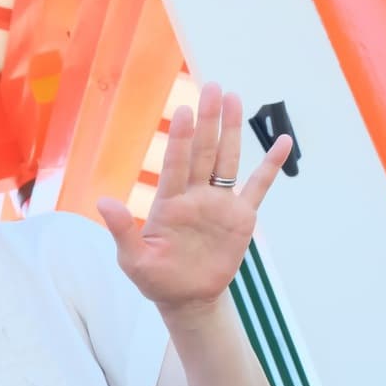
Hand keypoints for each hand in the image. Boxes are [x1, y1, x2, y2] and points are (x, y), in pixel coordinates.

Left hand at [97, 83, 290, 318]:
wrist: (187, 298)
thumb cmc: (156, 279)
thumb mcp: (133, 259)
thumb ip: (123, 230)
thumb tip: (104, 202)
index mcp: (169, 204)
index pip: (176, 164)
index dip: (180, 138)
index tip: (183, 110)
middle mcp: (195, 196)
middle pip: (203, 152)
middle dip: (208, 120)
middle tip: (213, 87)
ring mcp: (219, 204)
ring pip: (228, 160)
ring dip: (232, 130)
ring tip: (235, 98)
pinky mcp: (241, 217)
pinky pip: (258, 187)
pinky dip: (270, 165)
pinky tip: (281, 141)